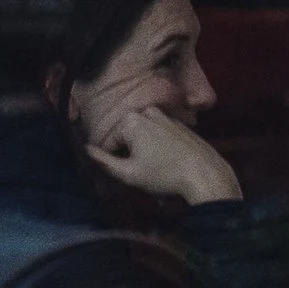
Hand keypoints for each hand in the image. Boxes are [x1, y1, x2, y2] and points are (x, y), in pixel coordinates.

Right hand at [85, 108, 241, 204]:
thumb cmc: (162, 174)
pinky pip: (159, 135)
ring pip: (142, 136)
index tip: (122, 175)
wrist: (204, 173)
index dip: (111, 163)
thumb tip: (84, 149)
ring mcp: (166, 116)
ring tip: (153, 169)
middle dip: (128, 154)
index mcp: (131, 121)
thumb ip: (101, 161)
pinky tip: (166, 163)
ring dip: (142, 151)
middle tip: (138, 173)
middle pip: (126, 137)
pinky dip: (158, 147)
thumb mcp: (126, 173)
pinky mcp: (180, 124)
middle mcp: (148, 112)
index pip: (108, 144)